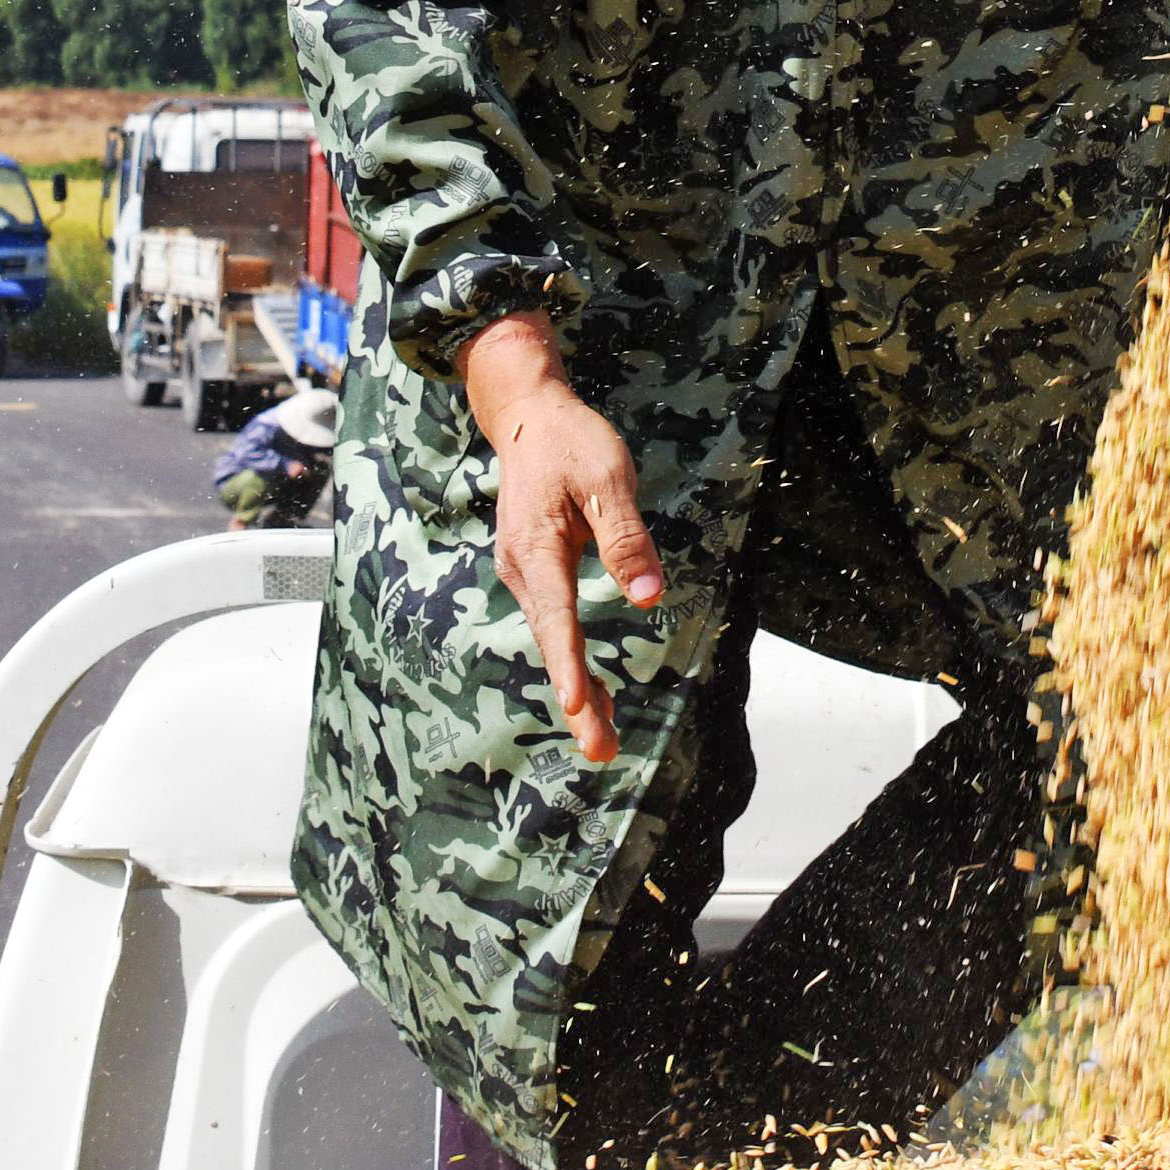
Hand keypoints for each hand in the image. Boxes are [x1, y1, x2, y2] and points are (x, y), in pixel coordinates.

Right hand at [462, 312, 660, 764]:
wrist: (527, 418)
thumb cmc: (571, 442)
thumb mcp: (608, 478)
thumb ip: (625, 538)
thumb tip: (647, 597)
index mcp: (537, 546)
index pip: (558, 615)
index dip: (570, 663)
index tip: (579, 705)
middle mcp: (521, 568)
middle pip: (552, 642)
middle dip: (576, 699)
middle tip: (600, 751)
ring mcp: (523, 572)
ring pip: (552, 639)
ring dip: (576, 688)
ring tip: (603, 740)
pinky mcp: (533, 572)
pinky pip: (554, 625)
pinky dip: (571, 661)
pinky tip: (593, 696)